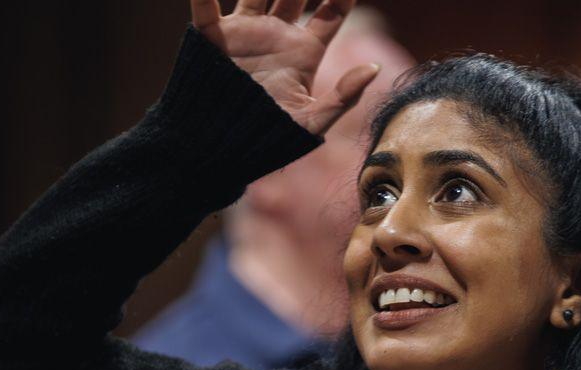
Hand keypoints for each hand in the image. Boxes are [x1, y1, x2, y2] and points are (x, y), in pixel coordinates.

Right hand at [191, 0, 379, 135]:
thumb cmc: (270, 137)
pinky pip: (206, 7)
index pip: (331, 12)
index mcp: (304, 50)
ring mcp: (246, 31)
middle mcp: (277, 34)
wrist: (221, 146)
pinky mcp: (214, 37)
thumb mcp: (313, 120)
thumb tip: (374, 67)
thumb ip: (344, 96)